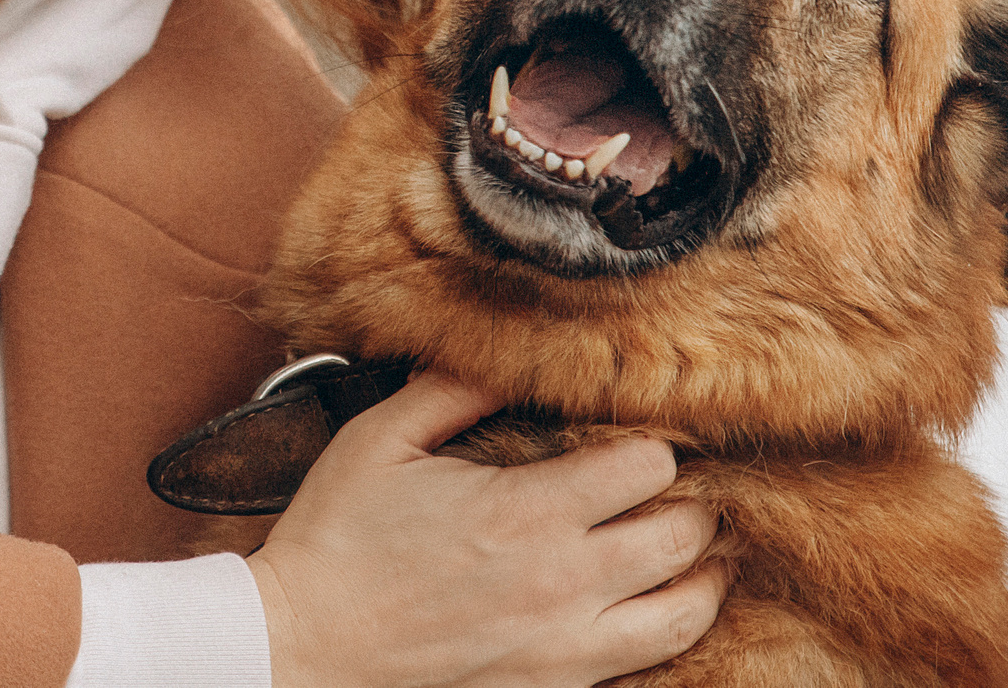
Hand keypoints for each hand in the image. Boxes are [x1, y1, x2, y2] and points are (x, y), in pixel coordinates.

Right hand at [245, 369, 727, 687]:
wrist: (303, 650)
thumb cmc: (335, 542)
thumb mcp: (379, 440)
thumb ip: (451, 387)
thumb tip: (504, 349)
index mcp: (526, 514)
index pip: (647, 466)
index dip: (653, 440)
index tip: (639, 431)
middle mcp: (563, 585)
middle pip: (684, 535)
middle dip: (693, 498)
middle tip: (679, 480)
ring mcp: (565, 649)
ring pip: (686, 612)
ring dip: (704, 571)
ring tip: (699, 544)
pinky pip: (648, 663)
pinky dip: (668, 627)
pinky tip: (656, 602)